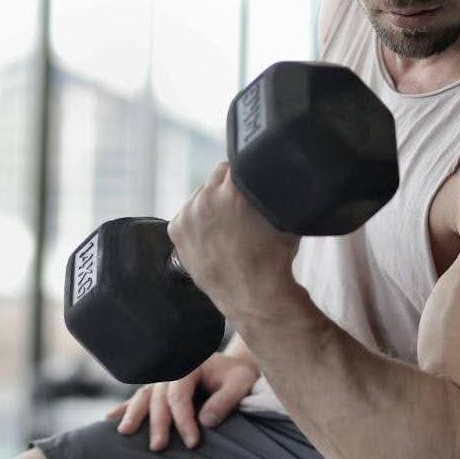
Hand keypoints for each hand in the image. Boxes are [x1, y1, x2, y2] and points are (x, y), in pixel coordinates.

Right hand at [105, 352, 260, 450]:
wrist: (233, 369)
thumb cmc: (237, 377)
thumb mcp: (240, 383)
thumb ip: (225, 400)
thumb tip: (206, 421)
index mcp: (189, 366)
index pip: (180, 395)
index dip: (184, 420)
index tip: (193, 443)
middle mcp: (171, 372)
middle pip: (159, 398)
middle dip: (157, 423)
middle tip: (158, 447)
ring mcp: (162, 381)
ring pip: (144, 397)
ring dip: (133, 415)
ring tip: (124, 433)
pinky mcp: (159, 391)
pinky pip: (139, 399)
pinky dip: (125, 409)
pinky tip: (109, 419)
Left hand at [168, 162, 301, 322]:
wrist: (253, 295)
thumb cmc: (273, 258)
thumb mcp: (283, 217)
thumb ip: (273, 192)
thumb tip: (273, 175)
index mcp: (233, 191)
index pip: (237, 163)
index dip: (246, 171)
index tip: (250, 182)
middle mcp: (206, 198)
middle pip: (217, 177)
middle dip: (228, 189)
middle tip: (240, 209)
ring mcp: (188, 215)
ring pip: (201, 196)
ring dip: (211, 204)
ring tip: (227, 226)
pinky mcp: (176, 230)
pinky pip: (187, 214)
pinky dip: (197, 222)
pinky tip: (212, 236)